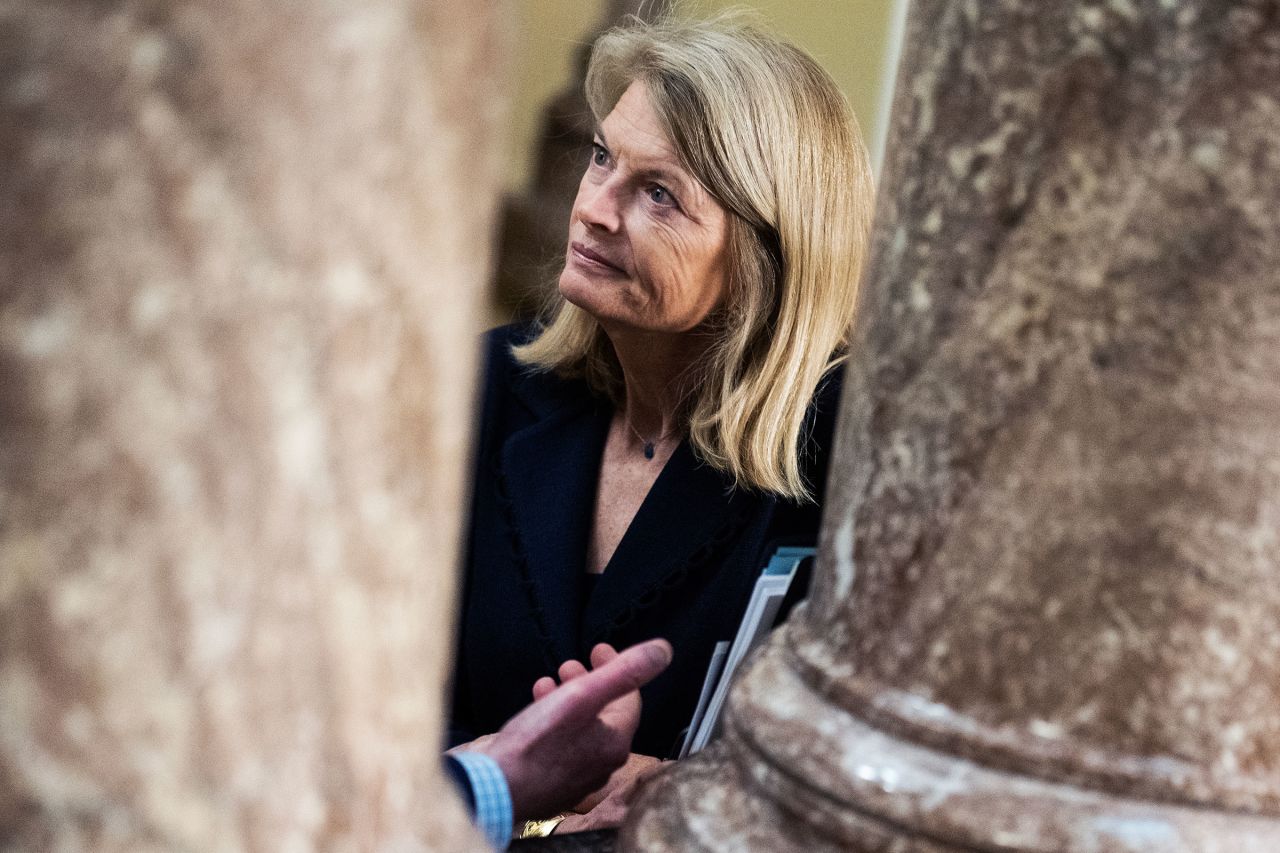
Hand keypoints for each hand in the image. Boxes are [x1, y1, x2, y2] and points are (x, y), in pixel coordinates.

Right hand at [468, 638, 671, 821]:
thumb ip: (623, 673)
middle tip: (572, 665)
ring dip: (569, 699)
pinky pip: (562, 744)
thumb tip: (662, 652)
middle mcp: (603, 763)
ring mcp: (578, 776)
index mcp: (616, 742)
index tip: (598, 649)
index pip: (629, 698)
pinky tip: (536, 708)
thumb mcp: (581, 696)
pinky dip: (555, 720)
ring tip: (551, 682)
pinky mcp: (554, 783)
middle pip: (605, 713)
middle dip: (590, 682)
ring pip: (582, 727)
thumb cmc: (536, 743)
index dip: (616, 667)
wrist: (495, 789)